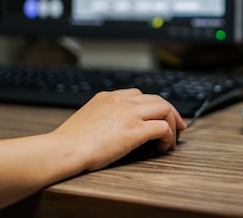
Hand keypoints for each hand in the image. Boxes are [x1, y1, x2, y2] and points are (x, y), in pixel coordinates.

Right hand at [51, 89, 186, 171]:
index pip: (139, 94)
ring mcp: (130, 113)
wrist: (64, 149)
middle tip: (178, 126)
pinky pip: (163, 127)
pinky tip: (164, 147)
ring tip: (173, 138)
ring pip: (164, 108)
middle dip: (171, 112)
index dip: (153, 105)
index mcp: (108, 97)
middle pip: (157, 98)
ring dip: (173, 123)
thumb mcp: (86, 118)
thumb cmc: (69, 142)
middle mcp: (121, 100)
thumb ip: (102, 116)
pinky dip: (169, 136)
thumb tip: (111, 128)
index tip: (158, 115)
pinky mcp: (135, 130)